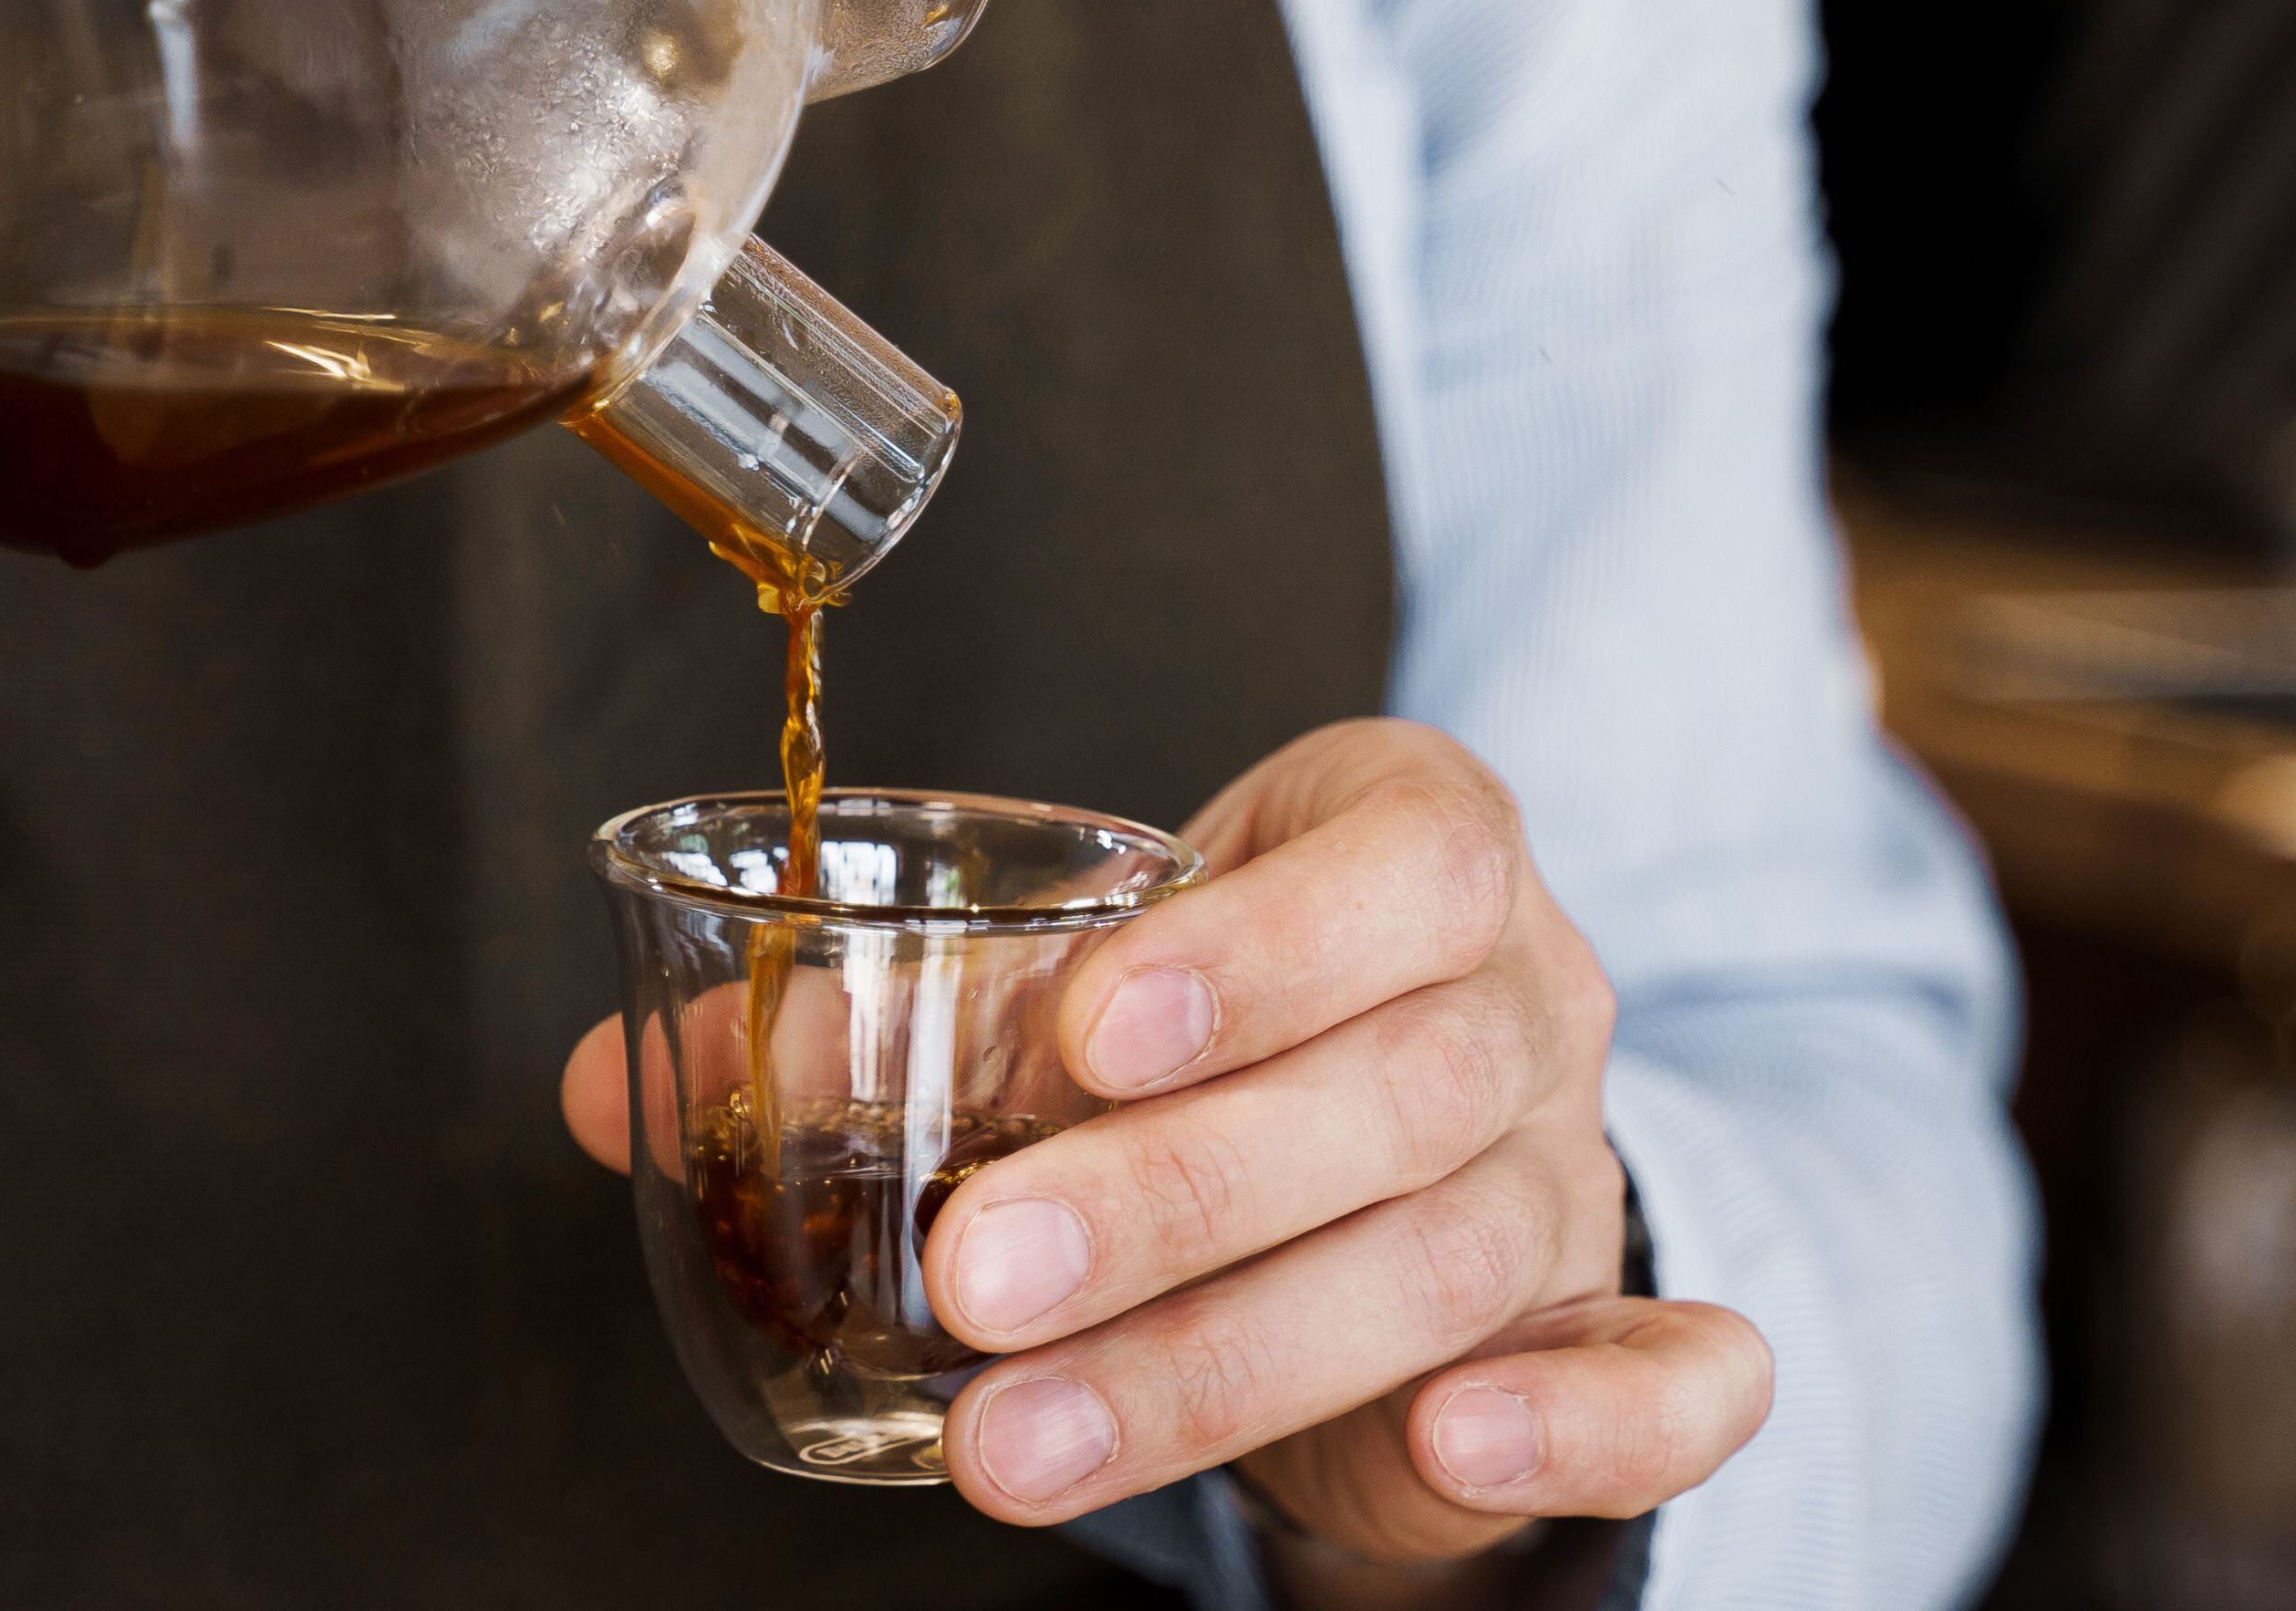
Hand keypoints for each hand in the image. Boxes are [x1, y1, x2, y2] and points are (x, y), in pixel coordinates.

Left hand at [561, 720, 1771, 1570]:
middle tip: (972, 1273)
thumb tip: (623, 1092)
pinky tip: (1441, 1450)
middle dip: (1170, 1194)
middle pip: (1394, 1089)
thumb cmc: (1206, 1030)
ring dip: (1224, 1355)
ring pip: (1448, 1258)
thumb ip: (872, 1026)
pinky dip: (1588, 1422)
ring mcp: (1575, 1170)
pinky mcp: (1603, 1331)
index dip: (1255, 948)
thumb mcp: (1068, 987)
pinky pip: (1672, 1380)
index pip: (1393, 868)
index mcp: (1415, 846)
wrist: (1377, 1136)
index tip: (1083, 1031)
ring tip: (1014, 1438)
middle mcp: (1521, 996)